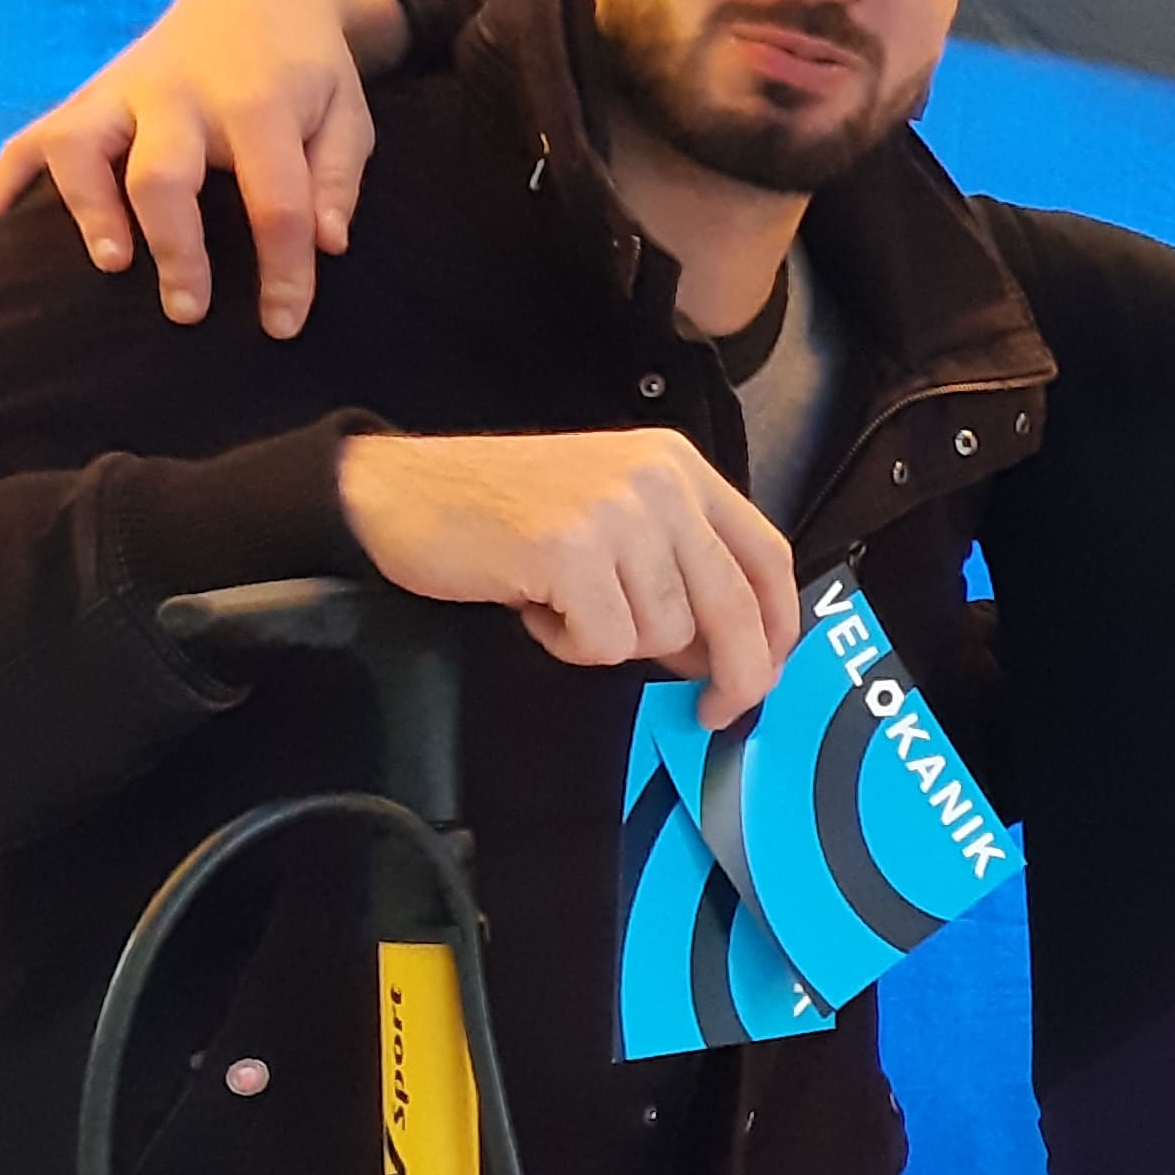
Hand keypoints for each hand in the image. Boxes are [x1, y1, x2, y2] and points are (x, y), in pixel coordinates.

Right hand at [0, 0, 405, 339]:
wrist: (254, 2)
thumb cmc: (307, 79)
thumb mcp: (347, 119)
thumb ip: (337, 180)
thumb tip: (327, 244)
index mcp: (257, 105)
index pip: (274, 200)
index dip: (283, 269)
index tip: (282, 325)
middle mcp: (179, 97)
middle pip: (162, 174)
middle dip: (174, 246)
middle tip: (187, 311)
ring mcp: (120, 94)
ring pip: (79, 146)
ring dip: (85, 207)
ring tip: (108, 264)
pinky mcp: (83, 99)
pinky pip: (25, 142)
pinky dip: (0, 188)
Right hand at [337, 430, 802, 725]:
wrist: (398, 489)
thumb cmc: (502, 510)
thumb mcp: (611, 512)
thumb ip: (677, 563)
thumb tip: (727, 653)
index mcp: (678, 466)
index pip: (766, 555)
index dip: (777, 627)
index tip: (768, 673)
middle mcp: (658, 481)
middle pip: (734, 606)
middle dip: (734, 674)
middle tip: (713, 708)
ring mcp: (616, 513)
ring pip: (663, 633)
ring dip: (613, 642)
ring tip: (563, 603)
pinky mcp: (570, 552)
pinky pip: (605, 643)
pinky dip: (570, 645)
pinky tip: (536, 606)